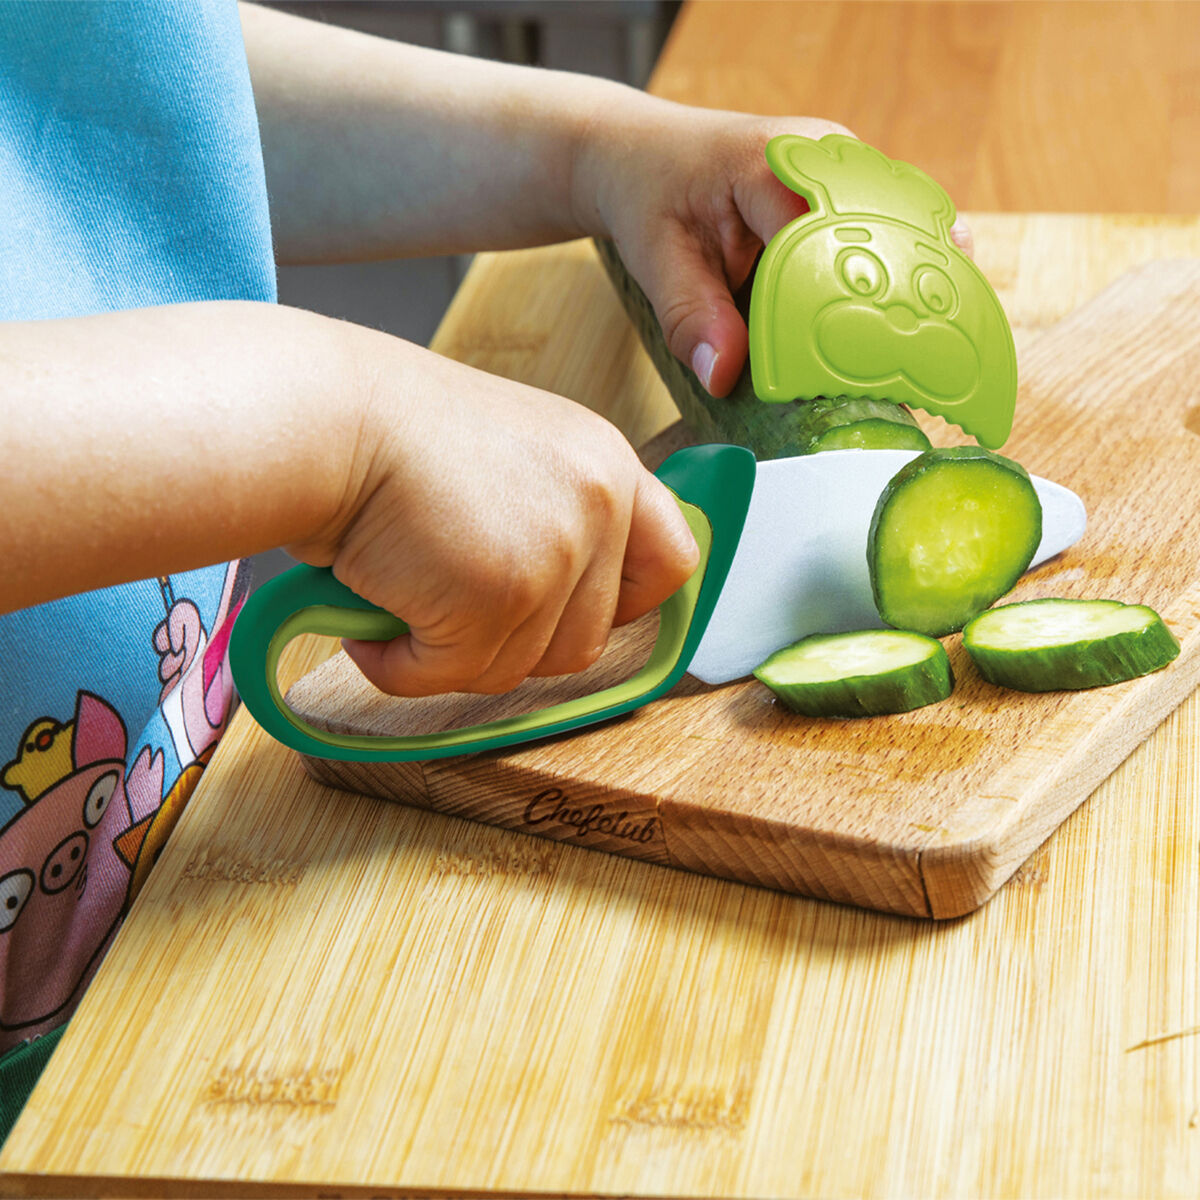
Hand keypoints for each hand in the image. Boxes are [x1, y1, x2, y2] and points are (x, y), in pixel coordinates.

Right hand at [287, 342, 698, 697]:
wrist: (326, 417)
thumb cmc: (392, 435)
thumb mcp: (513, 457)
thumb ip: (555, 517)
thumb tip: (559, 602)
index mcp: (605, 463)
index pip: (672, 561)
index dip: (627, 604)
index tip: (573, 612)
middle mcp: (597, 504)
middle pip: (587, 641)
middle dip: (513, 643)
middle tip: (449, 608)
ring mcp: (555, 553)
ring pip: (518, 668)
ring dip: (452, 655)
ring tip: (400, 599)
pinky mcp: (501, 597)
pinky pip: (454, 675)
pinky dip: (403, 667)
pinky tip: (372, 625)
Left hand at [571, 101, 972, 397]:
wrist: (647, 155)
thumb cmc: (651, 199)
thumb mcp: (656, 261)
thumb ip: (689, 317)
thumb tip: (723, 376)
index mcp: (772, 162)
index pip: (822, 239)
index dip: (837, 303)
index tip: (850, 361)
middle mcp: (826, 156)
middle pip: (887, 228)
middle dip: (904, 292)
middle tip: (922, 359)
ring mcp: (849, 169)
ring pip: (904, 227)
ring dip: (918, 283)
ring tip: (942, 344)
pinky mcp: (856, 192)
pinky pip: (892, 233)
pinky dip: (905, 276)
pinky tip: (924, 322)